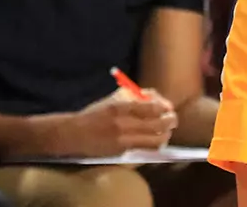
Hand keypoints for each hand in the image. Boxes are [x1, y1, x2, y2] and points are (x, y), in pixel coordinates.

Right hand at [60, 90, 177, 154]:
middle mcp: (124, 121)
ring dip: (165, 135)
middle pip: (157, 123)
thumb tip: (154, 96)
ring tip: (167, 133)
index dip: (164, 108)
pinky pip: (144, 148)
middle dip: (169, 122)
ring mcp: (123, 137)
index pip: (151, 106)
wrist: (73, 133)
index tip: (168, 108)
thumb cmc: (94, 115)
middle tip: (173, 120)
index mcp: (121, 105)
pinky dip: (154, 145)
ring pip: (154, 139)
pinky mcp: (121, 150)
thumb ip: (132, 97)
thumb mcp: (112, 100)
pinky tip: (156, 143)